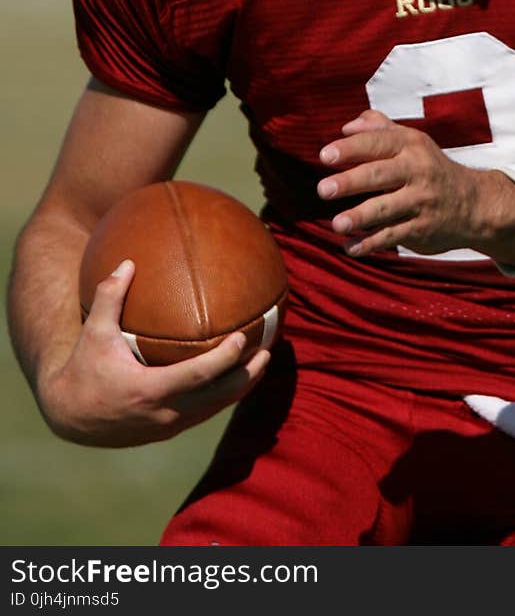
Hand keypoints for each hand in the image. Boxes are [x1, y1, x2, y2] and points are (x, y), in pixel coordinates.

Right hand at [37, 261, 269, 447]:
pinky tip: (237, 375)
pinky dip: (224, 394)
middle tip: (269, 349)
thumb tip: (128, 262)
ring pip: (216, 407)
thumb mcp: (93, 333)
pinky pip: (205, 411)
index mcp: (149, 391)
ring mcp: (169, 426)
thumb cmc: (83, 370)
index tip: (244, 337)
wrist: (69, 417)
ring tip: (263, 361)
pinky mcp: (169, 430)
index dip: (226, 359)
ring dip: (242, 386)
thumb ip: (110, 297)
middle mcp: (164, 413)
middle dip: (248, 374)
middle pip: (219, 396)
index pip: (199, 375)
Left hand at [316, 108, 514, 263]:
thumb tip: (345, 127)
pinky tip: (350, 248)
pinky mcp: (422, 229)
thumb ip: (378, 129)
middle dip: (351, 181)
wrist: (475, 204)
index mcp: (411, 145)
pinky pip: (394, 236)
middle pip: (380, 174)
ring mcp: (421, 201)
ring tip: (337, 223)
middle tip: (323, 190)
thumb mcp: (412, 141)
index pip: (377, 142)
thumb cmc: (429, 168)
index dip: (350, 148)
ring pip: (386, 208)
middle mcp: (418, 171)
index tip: (324, 156)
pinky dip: (371, 243)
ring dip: (360, 216)